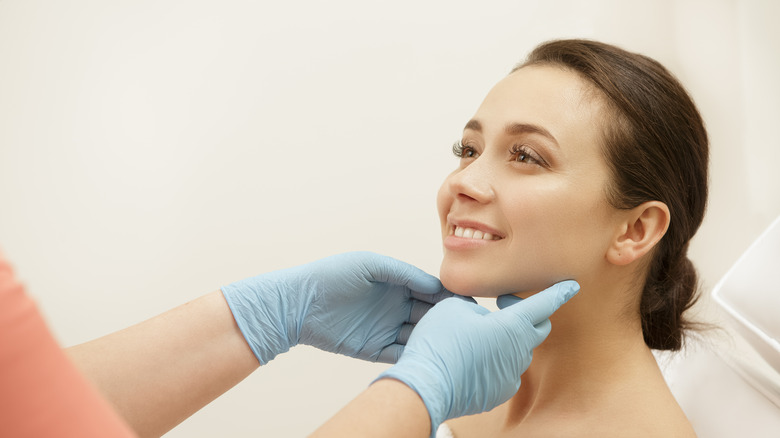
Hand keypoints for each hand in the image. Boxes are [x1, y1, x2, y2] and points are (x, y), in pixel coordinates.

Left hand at [221, 252, 457, 363]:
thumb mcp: (369, 264)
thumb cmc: (332, 276)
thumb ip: (402, 272)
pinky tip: (430, 357)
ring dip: (434, 339)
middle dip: (447, 319)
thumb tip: (435, 284)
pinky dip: (414, 356)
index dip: (449, 295)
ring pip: (418, 336)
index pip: (430, 290)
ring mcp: (386, 328)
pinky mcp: (374, 349)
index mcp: (397, 283)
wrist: (298, 304)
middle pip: (429, 314)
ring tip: (452, 344)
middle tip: (468, 326)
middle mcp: (395, 306)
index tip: (469, 302)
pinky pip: (400, 354)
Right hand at [375, 280, 579, 434]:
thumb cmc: (440, 343)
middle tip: (503, 306)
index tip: (572, 286)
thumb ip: (477, 308)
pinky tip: (472, 360)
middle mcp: (519, 352)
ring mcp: (511, 375)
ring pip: (518, 350)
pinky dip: (495, 361)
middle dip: (527, 314)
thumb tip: (483, 320)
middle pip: (537, 328)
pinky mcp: (499, 392)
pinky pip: (505, 371)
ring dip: (505, 339)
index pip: (544, 304)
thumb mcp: (455, 308)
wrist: (426, 386)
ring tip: (476, 337)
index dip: (558, 292)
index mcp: (513, 326)